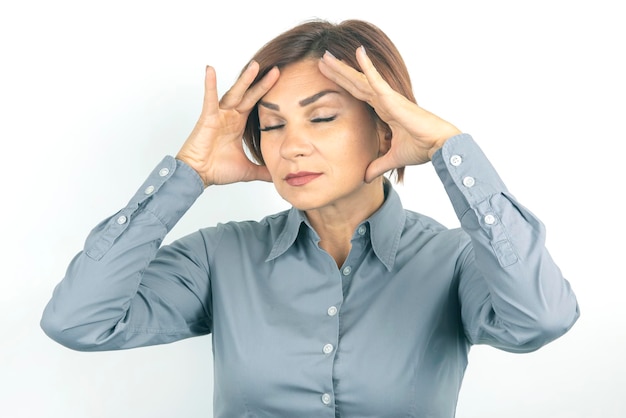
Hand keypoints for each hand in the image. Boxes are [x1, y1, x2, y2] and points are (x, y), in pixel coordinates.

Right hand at [176, 62, 279, 186]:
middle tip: (276, 70)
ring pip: (234, 93)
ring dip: (244, 80)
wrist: (198, 175)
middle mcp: (230, 116)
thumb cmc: (217, 170)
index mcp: (239, 124)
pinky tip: (210, 69)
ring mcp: (219, 115)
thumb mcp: (248, 170)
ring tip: (255, 66)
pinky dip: (209, 84)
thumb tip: (278, 176)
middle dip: (262, 83)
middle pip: (249, 95)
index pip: (256, 105)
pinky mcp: (207, 117)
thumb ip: (263, 171)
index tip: (283, 85)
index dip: (268, 95)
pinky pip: (209, 99)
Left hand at [318, 47, 461, 182]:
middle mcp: (384, 100)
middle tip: (321, 60)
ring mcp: (388, 98)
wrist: (439, 146)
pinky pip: (377, 80)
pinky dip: (367, 66)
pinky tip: (358, 52)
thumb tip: (366, 178)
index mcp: (384, 111)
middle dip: (337, 72)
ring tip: (326, 55)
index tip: (327, 77)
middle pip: (355, 83)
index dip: (343, 85)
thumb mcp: (392, 159)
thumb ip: (378, 166)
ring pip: (360, 79)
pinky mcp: (394, 99)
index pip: (358, 95)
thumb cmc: (422, 148)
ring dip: (342, 68)